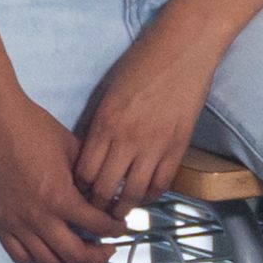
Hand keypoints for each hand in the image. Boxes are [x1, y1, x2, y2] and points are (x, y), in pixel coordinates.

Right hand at [0, 79, 119, 262]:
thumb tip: (102, 191)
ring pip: (48, 261)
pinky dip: (38, 256)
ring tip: (79, 251)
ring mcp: (16, 223)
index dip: (115, 229)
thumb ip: (88, 175)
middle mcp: (38, 217)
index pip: (97, 225)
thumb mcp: (71, 148)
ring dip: (69, 260)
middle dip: (97, 256)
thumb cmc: (32, 128)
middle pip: (75, 254)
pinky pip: (19, 254)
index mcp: (60, 197)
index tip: (120, 228)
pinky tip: (48, 247)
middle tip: (106, 250)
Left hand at [67, 12, 232, 213]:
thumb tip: (89, 150)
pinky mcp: (178, 146)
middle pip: (105, 188)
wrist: (184, 47)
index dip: (78, 189)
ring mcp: (154, 145)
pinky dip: (152, 196)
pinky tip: (146, 197)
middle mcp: (126, 139)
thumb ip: (98, 121)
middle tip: (95, 214)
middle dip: (97, 207)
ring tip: (119, 215)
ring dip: (124, 208)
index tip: (78, 195)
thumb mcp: (109, 90)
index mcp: (105, 123)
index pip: (84, 172)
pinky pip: (162, 183)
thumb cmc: (143, 61)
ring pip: (133, 193)